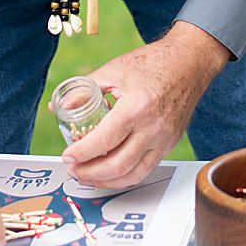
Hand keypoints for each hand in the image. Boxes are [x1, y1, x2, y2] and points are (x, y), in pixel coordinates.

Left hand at [64, 22, 230, 187]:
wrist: (187, 64)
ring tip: (87, 177)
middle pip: (118, 165)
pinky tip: (109, 174)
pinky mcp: (169, 144)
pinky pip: (146, 169)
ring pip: (133, 174)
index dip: (81, 153)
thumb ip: (82, 90)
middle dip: (90, 173)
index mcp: (136, 108)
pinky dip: (125, 177)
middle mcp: (153, 128)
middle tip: (73, 170)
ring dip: (107, 181)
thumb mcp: (111, 71)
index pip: (104, 140)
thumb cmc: (151, 64)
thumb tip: (58, 108)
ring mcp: (164, 139)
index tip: (67, 156)